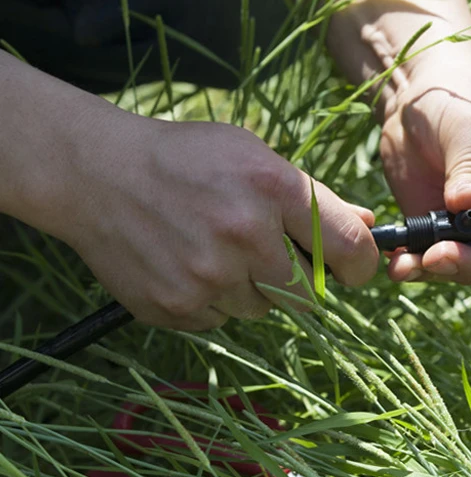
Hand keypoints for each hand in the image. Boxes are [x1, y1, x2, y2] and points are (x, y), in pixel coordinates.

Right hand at [52, 108, 377, 329]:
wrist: (97, 173)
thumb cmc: (187, 158)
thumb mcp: (255, 156)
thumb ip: (315, 196)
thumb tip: (367, 228)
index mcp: (273, 189)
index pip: (350, 249)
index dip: (360, 266)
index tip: (351, 269)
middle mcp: (244, 236)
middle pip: (306, 294)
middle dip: (296, 279)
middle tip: (266, 253)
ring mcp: (207, 277)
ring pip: (261, 309)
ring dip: (250, 288)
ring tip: (214, 249)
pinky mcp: (175, 307)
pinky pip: (219, 321)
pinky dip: (213, 301)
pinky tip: (188, 263)